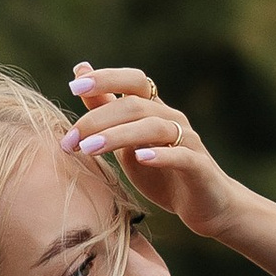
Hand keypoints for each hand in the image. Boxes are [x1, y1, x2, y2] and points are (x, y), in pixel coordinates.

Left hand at [64, 62, 234, 239]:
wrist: (206, 206)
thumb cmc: (162, 173)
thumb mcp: (125, 140)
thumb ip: (104, 108)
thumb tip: (80, 70)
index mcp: (155, 110)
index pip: (134, 80)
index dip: (106, 78)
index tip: (74, 87)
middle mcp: (173, 119)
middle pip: (136, 104)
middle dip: (98, 119)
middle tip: (69, 140)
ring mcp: (188, 142)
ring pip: (153, 127)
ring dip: (118, 136)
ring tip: (89, 149)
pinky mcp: (200, 168)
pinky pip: (182, 155)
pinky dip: (161, 154)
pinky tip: (141, 158)